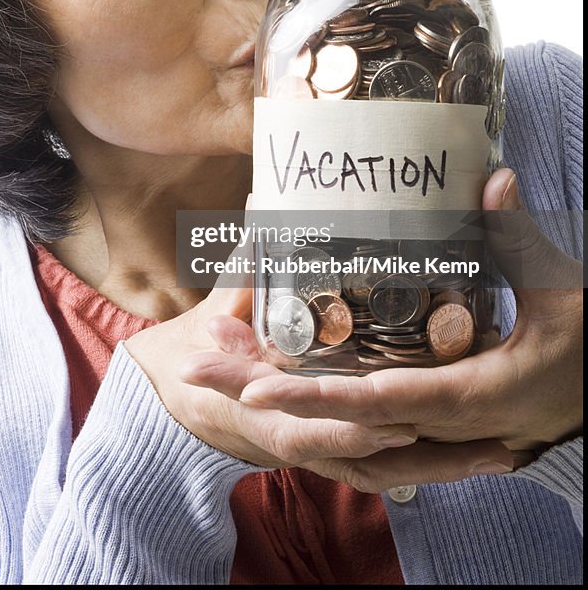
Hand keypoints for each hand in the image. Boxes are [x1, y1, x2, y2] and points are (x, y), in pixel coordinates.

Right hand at [123, 271, 510, 482]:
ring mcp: (312, 447)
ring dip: (438, 470)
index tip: (397, 424)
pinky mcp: (327, 447)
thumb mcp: (218, 304)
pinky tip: (473, 460)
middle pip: (366, 461)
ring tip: (501, 458)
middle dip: (429, 461)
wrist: (173, 388)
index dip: (350, 432)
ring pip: (382, 472)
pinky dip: (423, 467)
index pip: (307, 430)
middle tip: (493, 449)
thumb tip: (259, 202)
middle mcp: (292, 437)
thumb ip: (245, 261)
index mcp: (258, 406)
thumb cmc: (192, 347)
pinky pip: (378, 468)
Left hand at [180, 169, 581, 491]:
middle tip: (199, 374)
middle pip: (344, 421)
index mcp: (474, 397)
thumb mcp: (560, 294)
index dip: (318, 396)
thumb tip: (495, 176)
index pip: (383, 403)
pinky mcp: (434, 423)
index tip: (257, 389)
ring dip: (284, 402)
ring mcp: (437, 430)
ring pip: (350, 427)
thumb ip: (519, 239)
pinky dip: (320, 409)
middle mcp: (444, 424)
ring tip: (220, 372)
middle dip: (270, 401)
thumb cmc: (585, 349)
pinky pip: (370, 424)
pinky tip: (278, 384)